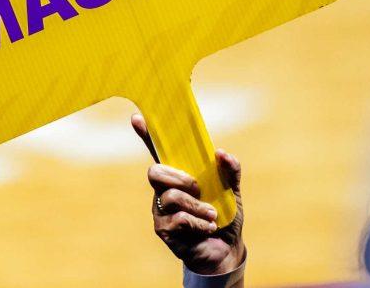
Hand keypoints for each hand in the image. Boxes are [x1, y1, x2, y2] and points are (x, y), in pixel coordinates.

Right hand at [131, 113, 245, 275]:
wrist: (227, 250)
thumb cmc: (225, 216)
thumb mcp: (233, 191)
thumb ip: (231, 170)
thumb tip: (221, 153)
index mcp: (178, 175)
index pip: (159, 152)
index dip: (147, 135)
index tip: (137, 118)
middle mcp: (164, 190)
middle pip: (155, 172)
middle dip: (178, 177)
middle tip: (197, 187)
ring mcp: (161, 211)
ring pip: (170, 198)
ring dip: (197, 206)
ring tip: (212, 215)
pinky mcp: (164, 231)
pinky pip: (177, 220)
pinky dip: (198, 223)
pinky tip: (208, 228)